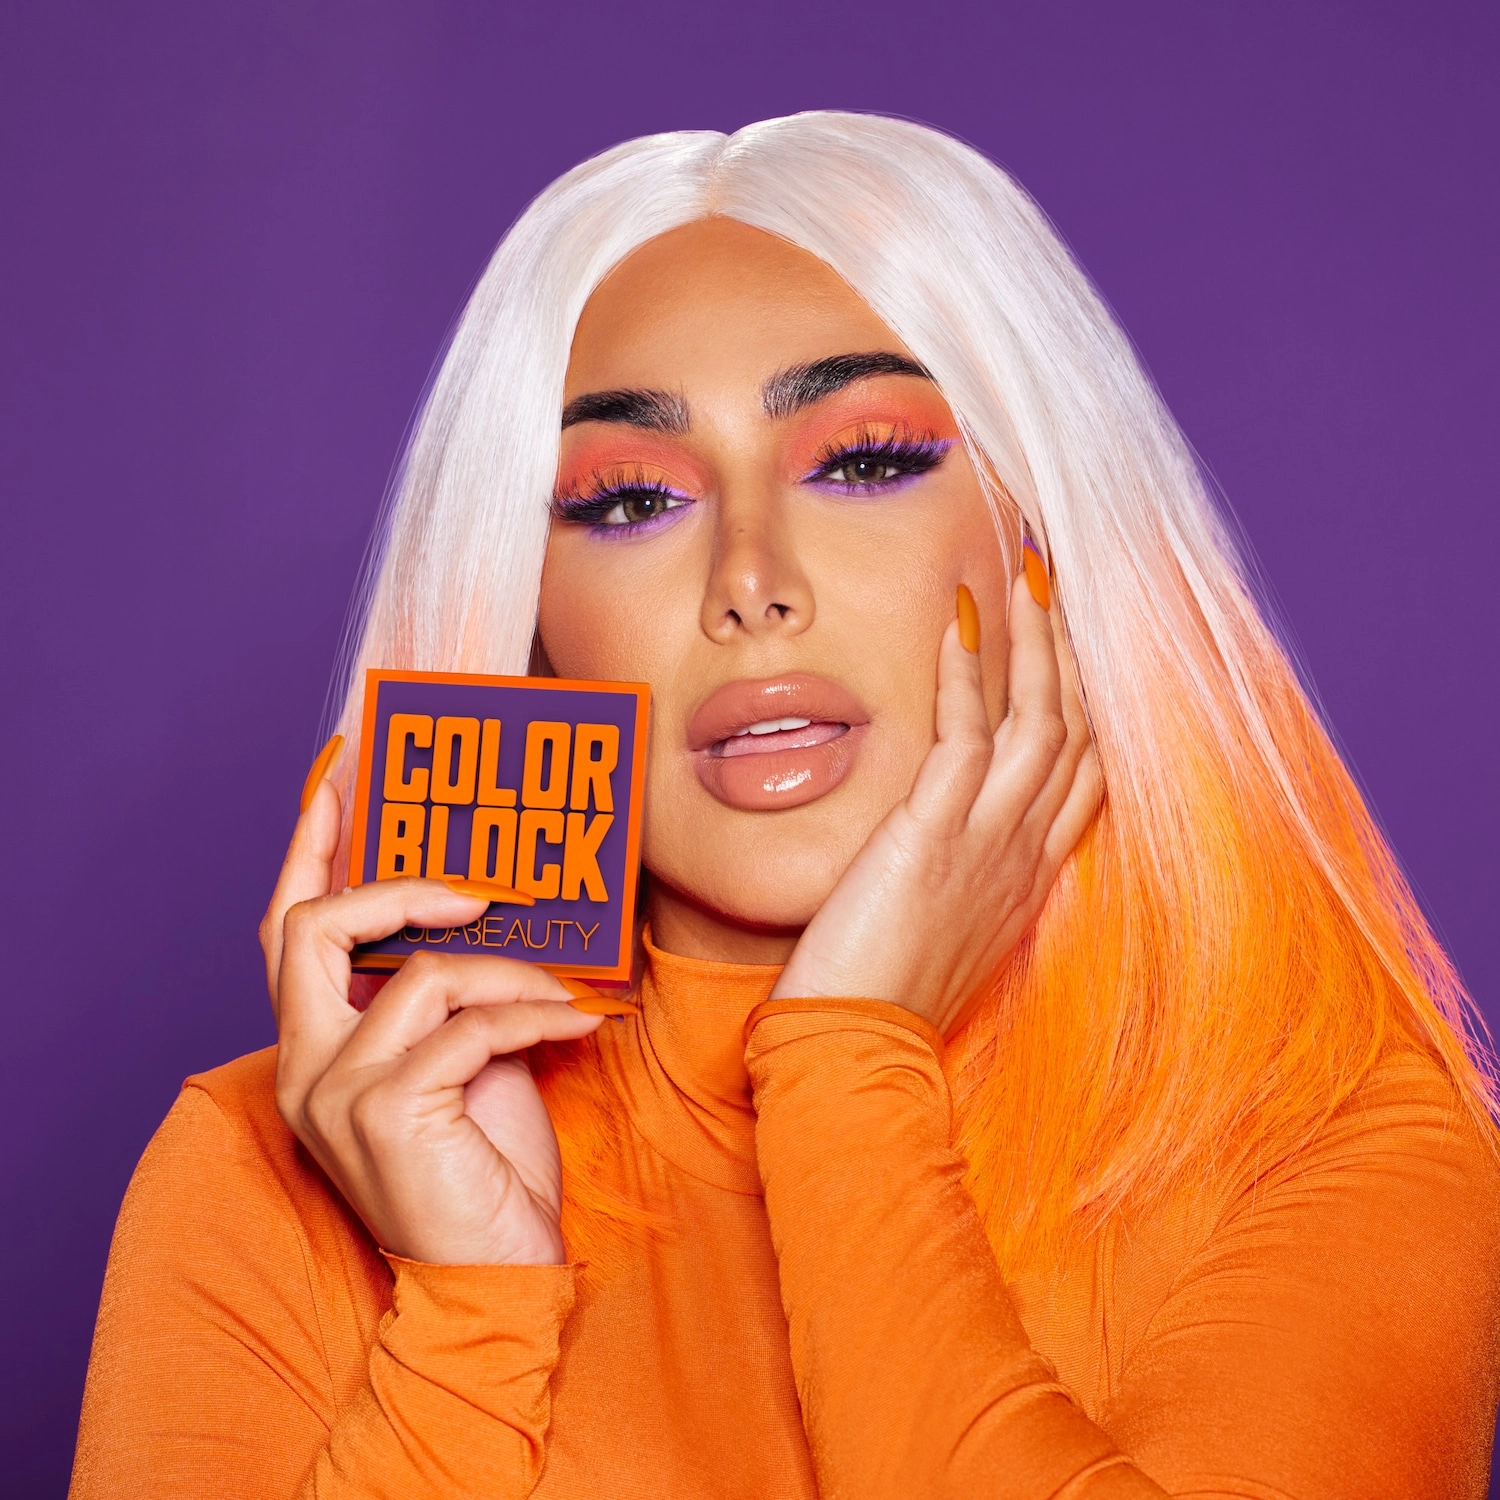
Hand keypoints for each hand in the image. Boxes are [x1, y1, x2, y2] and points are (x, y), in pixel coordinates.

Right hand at [259, 776, 602, 1264]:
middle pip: (311, 929)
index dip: (308, 852)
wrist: (494, 1276)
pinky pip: (468, 1028)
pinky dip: (532, 1017)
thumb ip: (447, 995)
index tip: (336, 781)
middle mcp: (306, 1069)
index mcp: (315, 1049)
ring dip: (508, 974)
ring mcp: (338, 1095)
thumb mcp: (461, 1060)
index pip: (285, 932)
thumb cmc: (481, 1166)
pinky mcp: (389, 1115)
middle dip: (400, 892)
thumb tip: (489, 913)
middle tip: (479, 894)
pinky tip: (578, 1028)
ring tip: (561, 997)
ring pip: (418, 976)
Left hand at [770, 572, 1102, 1033]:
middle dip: (1076, 655)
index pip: (1084, 774)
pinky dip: (967, 675)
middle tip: (1063, 587)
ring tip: (1027, 577)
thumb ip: (960, 881)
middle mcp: (1023, 855)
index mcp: (1028, 878)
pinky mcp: (933, 838)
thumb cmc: (888, 999)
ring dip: (1036, 645)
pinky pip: (965, 737)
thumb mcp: (946, 933)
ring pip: (1040, 724)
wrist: (858, 1053)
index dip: (1089, 703)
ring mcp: (987, 844)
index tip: (1078, 649)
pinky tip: (959, 624)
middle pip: (1078, 733)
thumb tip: (943, 846)